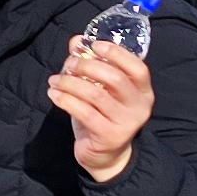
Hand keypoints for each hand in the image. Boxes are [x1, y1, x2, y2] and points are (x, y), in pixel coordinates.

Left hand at [49, 37, 154, 182]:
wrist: (106, 155)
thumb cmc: (103, 115)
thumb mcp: (101, 89)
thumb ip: (92, 64)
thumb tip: (77, 41)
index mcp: (143, 91)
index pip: (138, 67)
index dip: (116, 53)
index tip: (94, 45)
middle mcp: (139, 106)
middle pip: (114, 78)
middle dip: (86, 66)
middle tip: (68, 64)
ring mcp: (126, 122)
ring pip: (96, 94)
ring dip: (70, 83)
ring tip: (55, 80)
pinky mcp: (110, 136)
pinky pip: (84, 112)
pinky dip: (65, 99)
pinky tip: (54, 94)